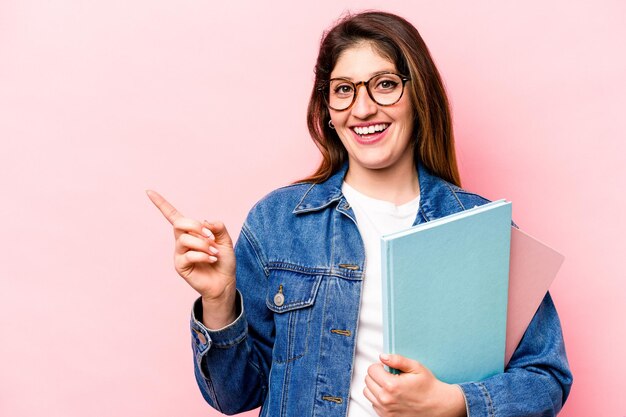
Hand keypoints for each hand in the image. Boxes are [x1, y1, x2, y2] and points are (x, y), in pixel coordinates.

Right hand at [146, 190, 236, 325]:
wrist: (225, 281)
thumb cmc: (223, 260)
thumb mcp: (225, 240)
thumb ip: (217, 227)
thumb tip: (205, 222)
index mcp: (191, 231)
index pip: (172, 215)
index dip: (161, 203)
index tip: (149, 191)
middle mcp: (182, 240)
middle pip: (179, 223)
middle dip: (195, 226)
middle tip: (210, 236)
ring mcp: (179, 253)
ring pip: (185, 239)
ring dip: (204, 244)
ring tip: (214, 252)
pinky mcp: (180, 265)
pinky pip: (189, 255)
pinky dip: (203, 255)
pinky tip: (211, 259)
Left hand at [363, 354, 466, 416]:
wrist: (438, 406)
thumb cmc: (428, 387)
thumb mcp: (416, 368)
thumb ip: (398, 360)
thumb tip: (382, 357)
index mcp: (392, 385)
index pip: (371, 370)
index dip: (379, 366)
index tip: (387, 368)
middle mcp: (386, 399)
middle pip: (367, 380)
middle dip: (376, 375)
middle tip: (389, 375)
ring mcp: (385, 410)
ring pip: (368, 392)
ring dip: (375, 386)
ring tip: (389, 385)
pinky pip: (373, 403)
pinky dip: (378, 398)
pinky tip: (390, 395)